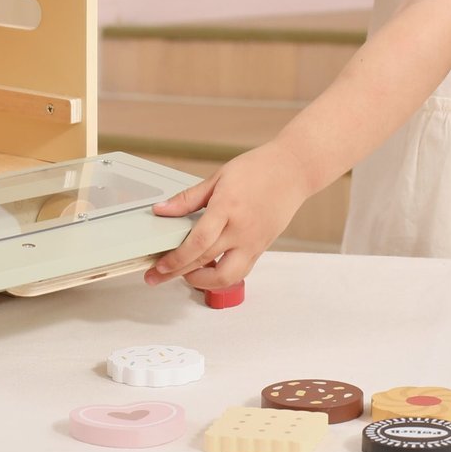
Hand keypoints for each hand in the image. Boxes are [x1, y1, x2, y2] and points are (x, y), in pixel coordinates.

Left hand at [143, 141, 312, 290]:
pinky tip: (205, 270)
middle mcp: (242, 230)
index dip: (176, 258)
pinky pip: (239, 271)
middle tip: (156, 277)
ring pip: (227, 277)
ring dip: (201, 282)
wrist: (294, 171)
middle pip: (206, 262)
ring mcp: (254, 242)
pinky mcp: (261, 248)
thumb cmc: (259, 169)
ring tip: (183, 275)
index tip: (159, 264)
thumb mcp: (219, 177)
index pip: (199, 242)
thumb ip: (189, 198)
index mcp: (228, 207)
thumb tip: (162, 210)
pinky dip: (220, 276)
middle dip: (177, 273)